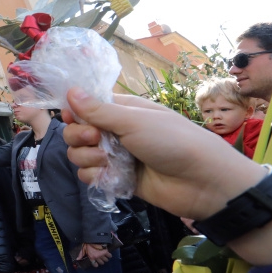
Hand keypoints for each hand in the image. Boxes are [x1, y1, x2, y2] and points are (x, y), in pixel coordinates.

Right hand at [62, 88, 271, 266]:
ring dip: (87, 158)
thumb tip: (70, 91)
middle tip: (95, 140)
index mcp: (121, 112)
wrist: (201, 181)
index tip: (73, 117)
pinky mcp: (117, 179)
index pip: (85, 107)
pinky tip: (109, 177)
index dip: (75, 112)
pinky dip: (95, 176)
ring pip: (80, 155)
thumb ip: (98, 110)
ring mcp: (116, 157)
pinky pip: (90, 176)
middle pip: (77, 132)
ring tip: (107, 162)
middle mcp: (116, 132)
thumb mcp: (134, 121)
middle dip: (79, 136)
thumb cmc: (171, 141)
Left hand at [76, 243, 111, 267]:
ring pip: (106, 260)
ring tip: (104, 256)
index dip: (96, 264)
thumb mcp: (83, 249)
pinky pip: (109, 256)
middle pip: (102, 263)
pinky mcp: (106, 251)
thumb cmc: (88, 243)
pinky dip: (109, 255)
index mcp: (91, 257)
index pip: (95, 264)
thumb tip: (77, 259)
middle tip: (101, 258)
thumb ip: (81, 254)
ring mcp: (102, 254)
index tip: (97, 263)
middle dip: (101, 261)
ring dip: (105, 258)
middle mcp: (97, 257)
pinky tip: (108, 254)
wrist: (93, 238)